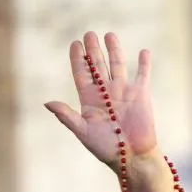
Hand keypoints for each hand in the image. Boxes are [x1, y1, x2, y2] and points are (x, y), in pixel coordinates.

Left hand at [44, 32, 156, 170]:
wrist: (133, 157)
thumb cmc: (106, 148)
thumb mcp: (84, 133)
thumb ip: (67, 116)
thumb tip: (47, 102)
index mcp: (90, 100)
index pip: (82, 74)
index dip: (78, 59)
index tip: (74, 44)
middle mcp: (106, 93)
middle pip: (98, 66)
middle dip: (93, 50)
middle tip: (89, 34)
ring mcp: (124, 93)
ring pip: (118, 66)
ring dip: (114, 50)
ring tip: (109, 35)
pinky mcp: (141, 95)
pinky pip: (142, 75)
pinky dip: (144, 63)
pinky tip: (144, 52)